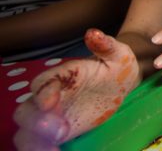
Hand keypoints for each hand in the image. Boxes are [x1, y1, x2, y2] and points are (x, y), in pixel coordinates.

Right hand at [13, 29, 138, 149]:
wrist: (123, 81)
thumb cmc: (118, 63)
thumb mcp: (117, 53)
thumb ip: (105, 44)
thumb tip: (93, 33)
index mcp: (62, 75)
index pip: (42, 83)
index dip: (44, 92)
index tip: (52, 102)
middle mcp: (52, 96)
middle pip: (27, 110)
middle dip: (36, 122)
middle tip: (59, 130)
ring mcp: (54, 115)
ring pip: (29, 131)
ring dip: (35, 141)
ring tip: (53, 149)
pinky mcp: (62, 130)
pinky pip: (44, 143)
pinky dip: (45, 150)